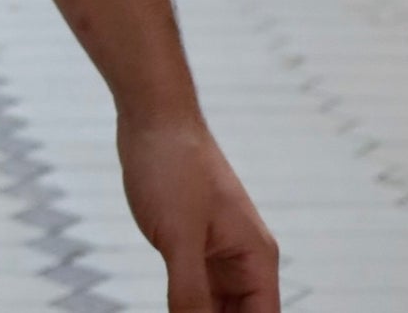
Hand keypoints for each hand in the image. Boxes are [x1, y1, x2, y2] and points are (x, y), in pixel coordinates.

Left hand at [116, 111, 279, 310]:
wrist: (151, 114)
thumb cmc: (172, 166)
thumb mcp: (179, 237)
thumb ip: (189, 294)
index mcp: (256, 260)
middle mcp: (243, 260)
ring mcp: (216, 251)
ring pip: (217, 308)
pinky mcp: (191, 241)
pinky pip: (196, 288)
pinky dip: (185, 306)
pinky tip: (169, 310)